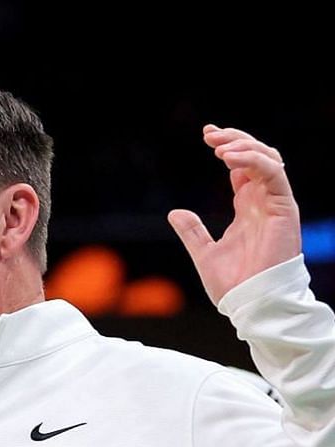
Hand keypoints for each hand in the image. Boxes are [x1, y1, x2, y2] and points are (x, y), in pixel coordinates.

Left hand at [168, 125, 300, 305]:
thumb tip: (174, 212)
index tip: (206, 135)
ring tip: (218, 147)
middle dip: (235, 138)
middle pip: (257, 155)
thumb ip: (192, 231)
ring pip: (268, 159)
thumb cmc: (233, 284)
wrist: (251, 302)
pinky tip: (230, 158)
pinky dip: (253, 161)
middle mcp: (262, 201)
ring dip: (244, 146)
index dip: (228, 146)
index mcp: (247, 207)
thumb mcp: (204, 252)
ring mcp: (274, 203)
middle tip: (209, 134)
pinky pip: (273, 174)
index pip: (243, 166)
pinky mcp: (282, 208)